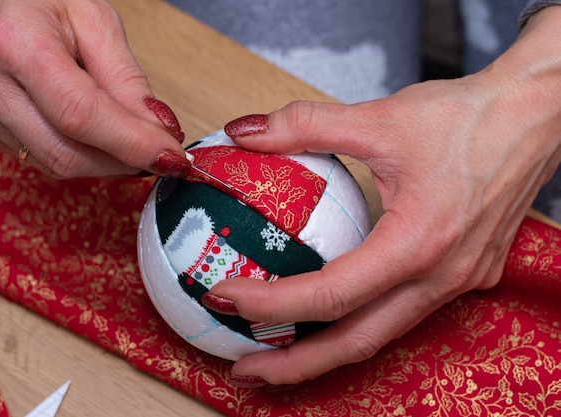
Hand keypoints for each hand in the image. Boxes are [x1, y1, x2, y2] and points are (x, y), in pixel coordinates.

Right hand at [0, 0, 189, 177]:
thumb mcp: (96, 19)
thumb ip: (127, 79)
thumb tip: (159, 131)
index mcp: (14, 43)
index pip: (80, 114)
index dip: (132, 143)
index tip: (172, 156)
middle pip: (67, 152)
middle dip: (124, 160)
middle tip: (160, 153)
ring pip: (56, 163)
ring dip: (105, 161)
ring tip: (127, 136)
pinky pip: (41, 158)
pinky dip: (79, 153)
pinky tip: (91, 131)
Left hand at [205, 6, 560, 386]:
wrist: (536, 116)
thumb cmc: (470, 117)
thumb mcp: (379, 117)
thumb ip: (304, 124)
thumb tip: (244, 131)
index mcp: (420, 242)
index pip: (331, 294)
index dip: (270, 304)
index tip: (224, 299)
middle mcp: (441, 276)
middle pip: (358, 342)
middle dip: (295, 365)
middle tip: (242, 370)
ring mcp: (456, 282)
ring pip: (382, 335)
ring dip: (326, 351)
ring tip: (276, 354)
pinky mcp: (462, 275)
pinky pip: (403, 313)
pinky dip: (359, 323)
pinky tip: (330, 314)